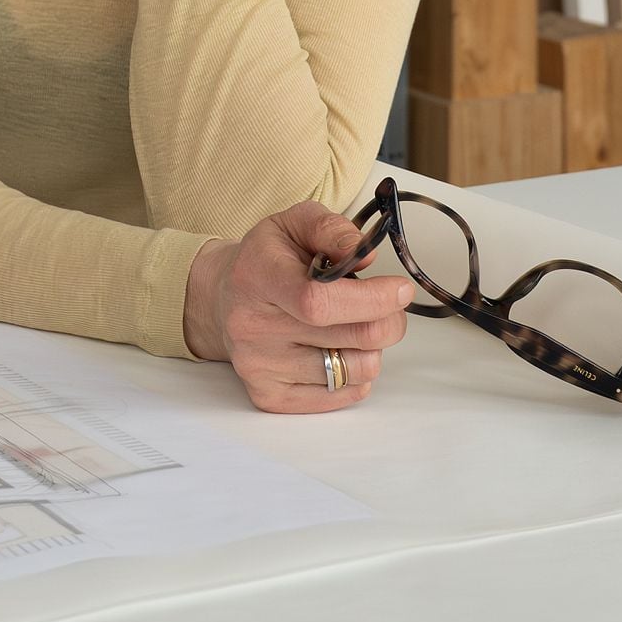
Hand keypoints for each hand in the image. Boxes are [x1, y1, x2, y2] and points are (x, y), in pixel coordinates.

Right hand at [181, 202, 416, 412]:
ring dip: (371, 349)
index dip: (371, 300)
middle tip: (389, 307)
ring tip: (355, 328)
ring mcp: (258, 365)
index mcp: (257, 276)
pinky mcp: (268, 395)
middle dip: (389, 321)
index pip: (319, 301)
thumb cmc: (267, 260)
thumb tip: (365, 255)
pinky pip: (339, 396)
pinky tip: (341, 352)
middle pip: (352, 337)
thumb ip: (331, 230)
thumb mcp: (294, 224)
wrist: (222, 298)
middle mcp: (252, 326)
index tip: (399, 290)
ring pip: (354, 371)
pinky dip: (355, 376)